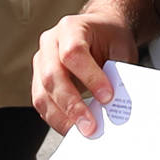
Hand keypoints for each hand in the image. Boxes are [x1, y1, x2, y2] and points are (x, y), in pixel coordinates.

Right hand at [32, 11, 135, 134]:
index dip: (89, 77)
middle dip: (72, 105)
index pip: (73, 53)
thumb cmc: (110, 37)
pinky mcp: (39, 79)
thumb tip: (117, 105)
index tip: (107, 97)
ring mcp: (41, 61)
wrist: (100, 29)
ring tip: (81, 132)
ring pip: (42, 93)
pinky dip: (56, 118)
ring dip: (61, 117)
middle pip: (53, 76)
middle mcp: (50, 43)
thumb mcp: (121, 48)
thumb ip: (118, 72)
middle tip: (90, 126)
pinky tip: (72, 128)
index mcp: (71, 27)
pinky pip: (41, 102)